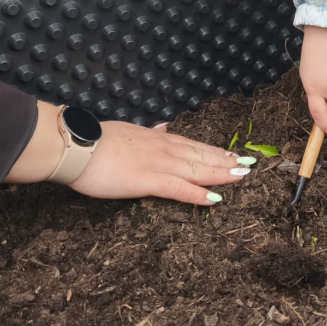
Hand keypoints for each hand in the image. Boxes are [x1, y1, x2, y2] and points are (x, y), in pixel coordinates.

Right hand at [7, 103, 251, 204]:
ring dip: (222, 174)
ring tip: (241, 177)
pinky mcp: (148, 180)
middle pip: (202, 156)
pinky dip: (198, 194)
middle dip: (227, 161)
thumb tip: (162, 126)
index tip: (232, 154)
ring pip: (198, 169)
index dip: (214, 151)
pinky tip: (214, 199)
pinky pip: (180, 189)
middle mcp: (164, 149)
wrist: (78, 146)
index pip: (193, 145)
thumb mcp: (128, 132)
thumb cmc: (96, 142)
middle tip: (248, 166)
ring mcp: (159, 164)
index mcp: (157, 138)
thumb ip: (148, 132)